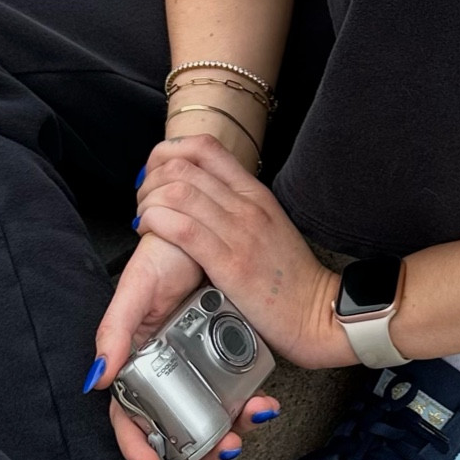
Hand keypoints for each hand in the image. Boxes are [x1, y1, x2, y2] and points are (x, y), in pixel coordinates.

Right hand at [91, 228, 282, 459]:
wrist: (220, 229)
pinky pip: (236, 394)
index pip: (129, 413)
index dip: (136, 444)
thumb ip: (115, 328)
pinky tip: (264, 401)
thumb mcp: (139, 285)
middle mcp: (167, 366)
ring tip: (254, 419)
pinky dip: (249, 405)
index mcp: (138, 357)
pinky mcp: (230, 355)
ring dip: (229, 429)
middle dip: (198, 448)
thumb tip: (96, 379)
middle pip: (174, 425)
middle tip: (225, 449)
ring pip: (209, 416)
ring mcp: (200, 363)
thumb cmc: (169, 252)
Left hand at [131, 133, 353, 370]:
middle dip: (151, 179)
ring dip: (148, 201)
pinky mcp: (229, 263)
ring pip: (178, 192)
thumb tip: (200, 198)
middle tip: (143, 201)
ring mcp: (239, 232)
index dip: (170, 152)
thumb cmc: (289, 278)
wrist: (316, 312)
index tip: (156, 173)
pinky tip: (149, 231)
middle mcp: (247, 205)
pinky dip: (156, 222)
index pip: (206, 148)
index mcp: (255, 194)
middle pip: (184, 167)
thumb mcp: (268, 227)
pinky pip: (183, 228)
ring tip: (144, 219)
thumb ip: (237, 208)